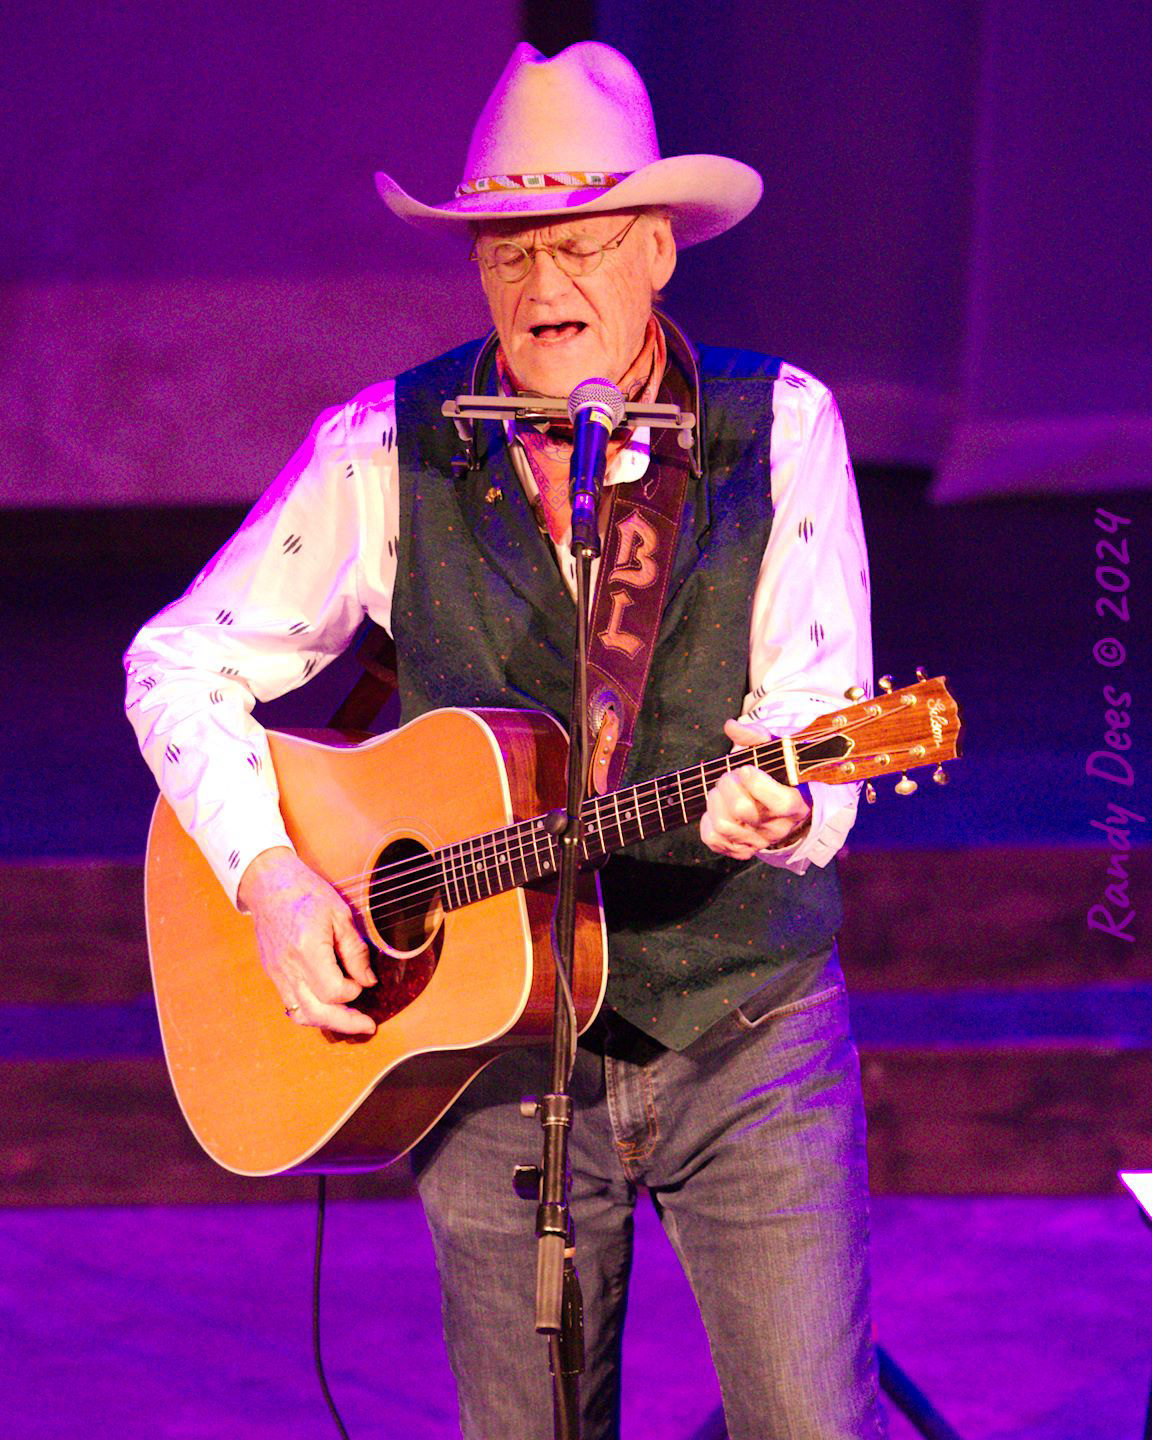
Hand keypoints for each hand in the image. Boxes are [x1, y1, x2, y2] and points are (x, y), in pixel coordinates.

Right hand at [237, 847, 376, 1035]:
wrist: (269, 886)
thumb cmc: (306, 894)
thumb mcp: (341, 915)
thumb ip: (355, 951)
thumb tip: (367, 981)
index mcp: (307, 950)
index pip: (333, 991)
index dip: (353, 990)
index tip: (363, 979)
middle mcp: (288, 968)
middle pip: (316, 1012)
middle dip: (345, 1023)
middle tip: (367, 1026)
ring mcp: (277, 974)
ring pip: (302, 1014)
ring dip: (328, 1022)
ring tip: (350, 1022)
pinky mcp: (273, 975)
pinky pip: (292, 1004)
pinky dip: (312, 1012)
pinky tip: (328, 1009)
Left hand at [700, 718, 811, 859]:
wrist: (779, 808)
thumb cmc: (776, 775)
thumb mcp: (775, 754)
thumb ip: (756, 737)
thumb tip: (731, 726)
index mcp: (796, 805)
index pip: (781, 803)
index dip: (758, 784)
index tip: (745, 768)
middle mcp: (778, 829)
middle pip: (742, 810)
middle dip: (728, 785)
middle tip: (729, 775)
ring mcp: (758, 842)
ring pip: (723, 824)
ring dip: (715, 800)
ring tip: (721, 790)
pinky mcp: (739, 850)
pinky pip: (711, 839)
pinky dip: (707, 820)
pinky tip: (717, 809)